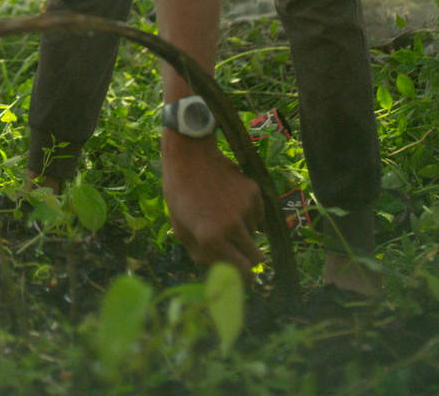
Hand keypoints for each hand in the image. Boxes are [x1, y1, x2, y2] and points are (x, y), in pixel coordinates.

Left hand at [162, 135, 264, 278]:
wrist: (190, 156)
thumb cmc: (180, 194)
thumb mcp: (181, 229)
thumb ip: (202, 255)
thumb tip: (222, 271)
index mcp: (211, 239)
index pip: (241, 272)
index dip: (245, 279)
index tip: (246, 281)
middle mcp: (232, 227)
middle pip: (255, 257)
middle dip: (249, 258)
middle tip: (239, 251)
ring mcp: (245, 209)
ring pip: (254, 234)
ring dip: (243, 231)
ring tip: (223, 212)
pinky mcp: (254, 193)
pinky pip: (257, 215)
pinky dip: (248, 214)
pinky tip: (231, 200)